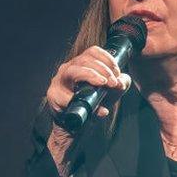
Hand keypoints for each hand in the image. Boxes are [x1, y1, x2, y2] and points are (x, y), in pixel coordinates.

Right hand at [45, 46, 131, 174]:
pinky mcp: (53, 95)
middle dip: (102, 70)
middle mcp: (68, 68)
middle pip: (84, 60)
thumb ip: (119, 85)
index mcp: (81, 65)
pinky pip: (64, 95)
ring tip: (103, 84)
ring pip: (73, 71)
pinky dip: (80, 100)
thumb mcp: (109, 93)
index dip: (107, 59)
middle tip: (114, 82)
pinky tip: (91, 107)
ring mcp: (59, 80)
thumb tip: (123, 81)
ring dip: (91, 76)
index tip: (117, 72)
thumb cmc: (90, 104)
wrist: (75, 124)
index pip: (92, 52)